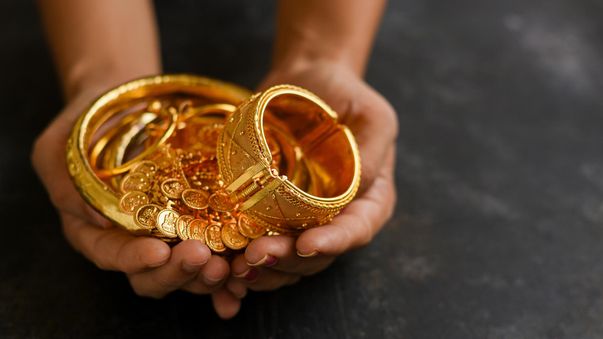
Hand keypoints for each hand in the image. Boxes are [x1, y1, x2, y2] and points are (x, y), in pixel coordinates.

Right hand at [32, 87, 241, 318]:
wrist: (128, 106)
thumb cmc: (86, 124)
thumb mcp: (58, 148)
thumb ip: (65, 183)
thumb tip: (93, 219)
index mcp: (94, 231)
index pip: (111, 254)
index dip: (133, 260)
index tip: (157, 253)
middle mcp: (131, 240)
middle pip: (152, 273)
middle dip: (177, 271)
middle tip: (203, 258)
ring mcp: (168, 235)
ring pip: (186, 269)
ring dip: (207, 274)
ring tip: (228, 265)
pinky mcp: (198, 224)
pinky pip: (215, 251)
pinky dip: (230, 265)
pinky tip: (245, 269)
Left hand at [226, 61, 397, 292]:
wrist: (307, 83)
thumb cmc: (348, 96)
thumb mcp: (374, 116)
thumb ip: (372, 150)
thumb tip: (358, 187)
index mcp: (369, 201)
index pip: (356, 230)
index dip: (332, 243)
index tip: (306, 245)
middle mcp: (337, 218)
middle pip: (316, 254)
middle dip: (287, 260)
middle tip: (256, 256)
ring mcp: (302, 219)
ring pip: (286, 259)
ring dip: (262, 268)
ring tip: (236, 268)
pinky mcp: (272, 213)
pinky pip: (260, 243)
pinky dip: (242, 257)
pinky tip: (224, 261)